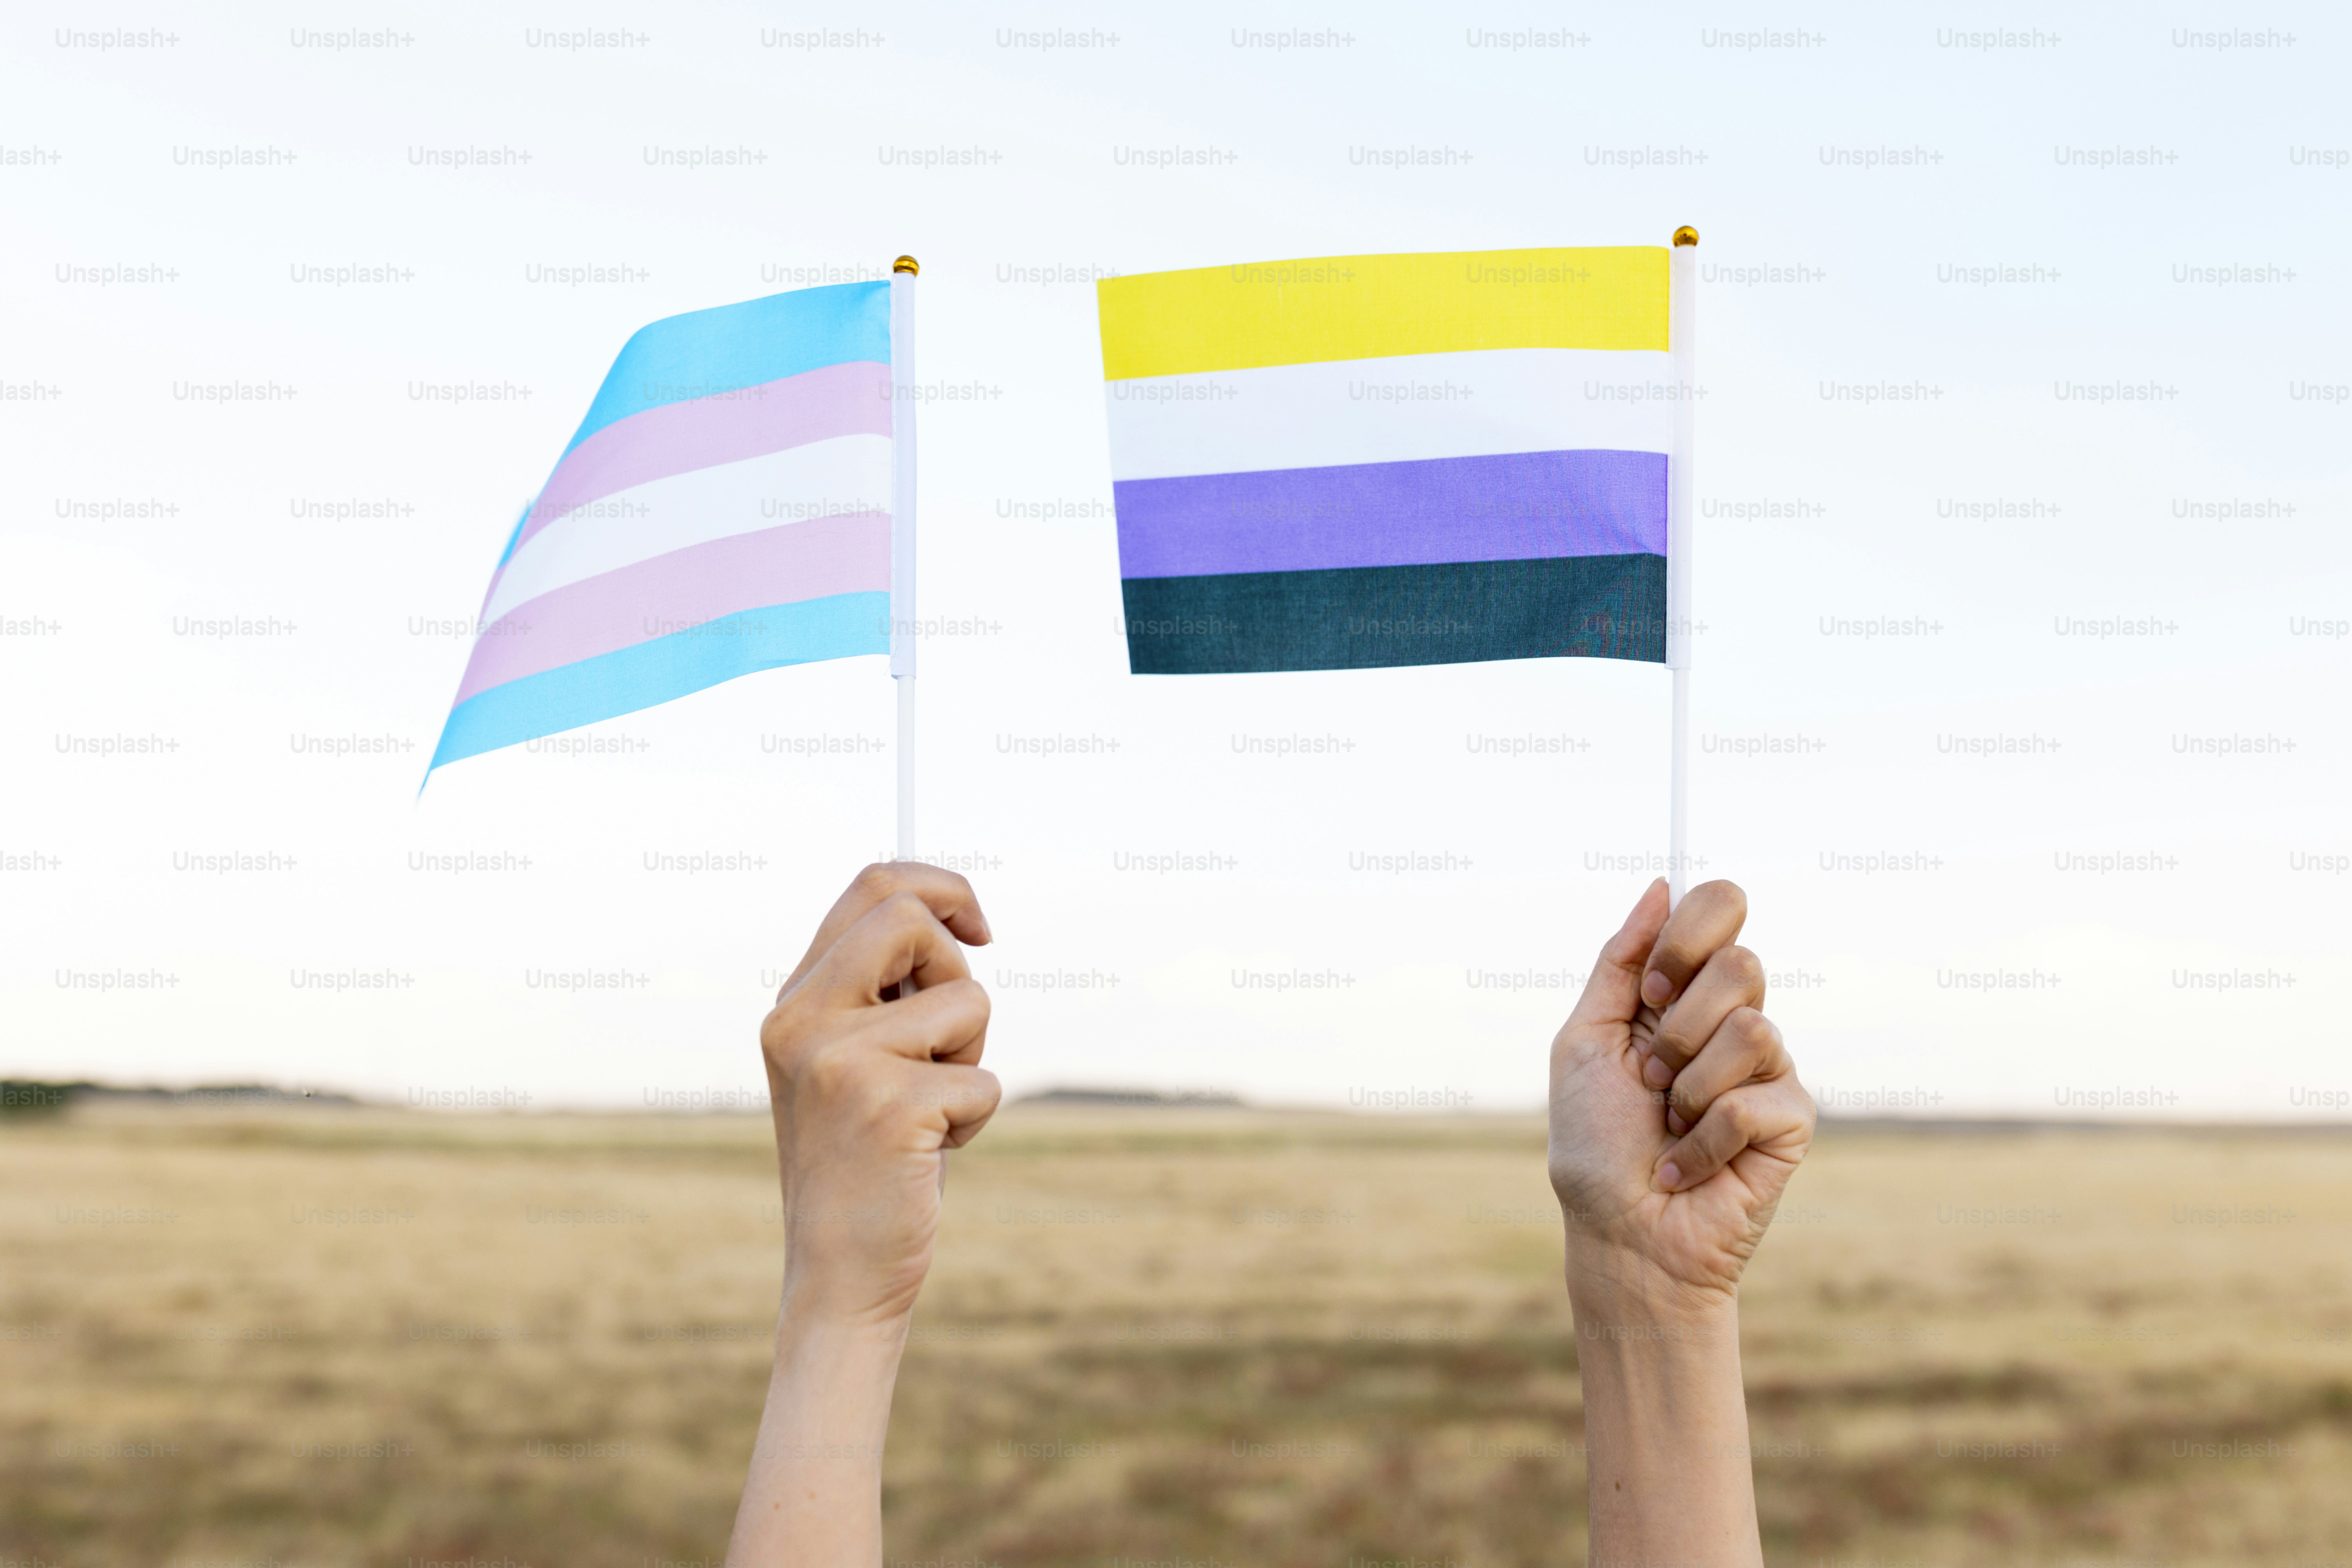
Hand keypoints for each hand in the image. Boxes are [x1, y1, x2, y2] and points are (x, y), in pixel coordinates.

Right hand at [760, 863, 997, 1329]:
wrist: (840, 1275)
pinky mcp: (888, 1106)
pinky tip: (928, 1154)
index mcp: (795, 1002)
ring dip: (970, 1059)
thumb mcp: (859, 1061)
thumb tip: (951, 916)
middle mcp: (803, 1020)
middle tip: (947, 1038)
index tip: (977, 929)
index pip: (873, 887)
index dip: (942, 888)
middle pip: (910, 918)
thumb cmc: (869, 1163)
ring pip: (966, 1001)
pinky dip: (974, 1118)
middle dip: (956, 969)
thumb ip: (881, 992)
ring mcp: (840, 1061)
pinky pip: (983, 1080)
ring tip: (927, 1114)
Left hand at [1547, 878, 1813, 1310]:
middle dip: (1678, 1024)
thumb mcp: (1585, 1039)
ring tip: (1670, 1124)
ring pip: (1751, 1027)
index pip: (1721, 907)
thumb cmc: (1595, 1144)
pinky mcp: (1793, 1118)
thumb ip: (1622, 961)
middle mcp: (1733, 1019)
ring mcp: (1768, 1068)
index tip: (1653, 989)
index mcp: (1684, 992)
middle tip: (1651, 1075)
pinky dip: (1703, 1140)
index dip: (1690, 933)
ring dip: (1687, 1086)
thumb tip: (1661, 883)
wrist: (1619, 1231)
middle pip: (1741, 961)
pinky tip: (1688, 1165)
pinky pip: (1752, 1099)